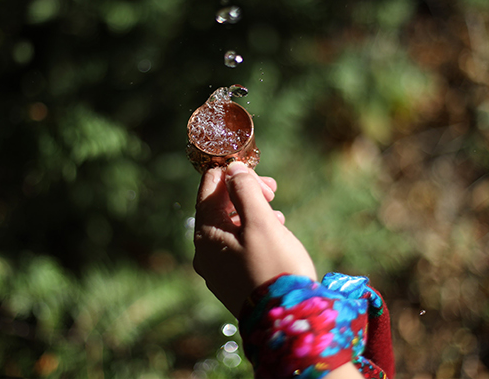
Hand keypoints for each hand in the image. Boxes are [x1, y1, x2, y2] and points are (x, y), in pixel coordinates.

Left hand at [192, 161, 316, 319]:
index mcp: (206, 232)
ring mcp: (215, 270)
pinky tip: (273, 238)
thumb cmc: (275, 266)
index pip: (209, 187)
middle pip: (218, 207)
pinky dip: (252, 235)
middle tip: (273, 193)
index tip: (263, 179)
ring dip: (251, 214)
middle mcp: (203, 251)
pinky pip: (235, 248)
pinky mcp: (230, 283)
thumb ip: (245, 191)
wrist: (285, 320)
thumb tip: (232, 168)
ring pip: (228, 228)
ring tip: (278, 217)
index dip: (234, 175)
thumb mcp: (261, 222)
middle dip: (245, 194)